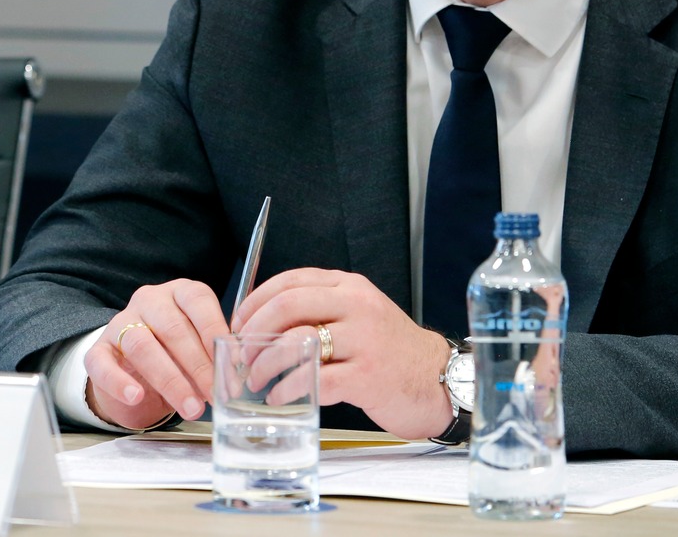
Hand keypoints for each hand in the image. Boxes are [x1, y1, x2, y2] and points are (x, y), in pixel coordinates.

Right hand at [83, 279, 230, 429]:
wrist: (135, 373)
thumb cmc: (177, 356)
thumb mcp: (198, 348)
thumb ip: (213, 353)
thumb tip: (235, 373)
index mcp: (178, 293)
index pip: (198, 301)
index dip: (215, 331)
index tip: (232, 363)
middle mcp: (149, 302)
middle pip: (172, 328)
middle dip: (198, 365)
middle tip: (215, 394)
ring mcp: (120, 324)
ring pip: (141, 345)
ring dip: (170, 380)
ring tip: (190, 407)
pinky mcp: (98, 350)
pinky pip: (103, 364)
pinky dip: (119, 382)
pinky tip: (135, 396)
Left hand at [231, 267, 453, 438]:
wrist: (439, 380)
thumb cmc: (390, 351)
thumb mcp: (358, 315)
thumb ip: (320, 310)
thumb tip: (262, 323)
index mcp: (349, 287)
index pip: (290, 281)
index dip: (255, 301)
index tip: (238, 323)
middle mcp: (357, 306)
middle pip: (287, 306)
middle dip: (253, 331)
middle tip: (240, 353)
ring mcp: (364, 341)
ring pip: (297, 342)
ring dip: (265, 363)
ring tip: (255, 378)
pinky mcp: (368, 377)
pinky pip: (314, 380)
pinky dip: (288, 389)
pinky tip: (278, 397)